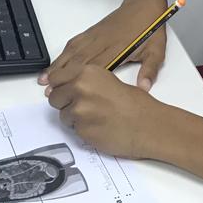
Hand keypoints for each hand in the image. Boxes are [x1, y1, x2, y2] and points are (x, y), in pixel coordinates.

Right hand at [38, 0, 168, 91]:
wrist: (144, 2)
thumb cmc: (150, 28)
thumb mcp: (157, 50)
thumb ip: (150, 69)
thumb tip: (143, 88)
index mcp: (118, 48)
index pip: (94, 67)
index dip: (78, 80)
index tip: (65, 91)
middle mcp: (102, 42)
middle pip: (77, 61)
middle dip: (61, 76)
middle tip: (47, 91)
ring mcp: (95, 36)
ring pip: (72, 51)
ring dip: (57, 65)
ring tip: (44, 79)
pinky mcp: (92, 31)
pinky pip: (74, 43)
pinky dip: (62, 53)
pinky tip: (55, 62)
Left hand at [45, 62, 163, 157]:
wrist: (148, 125)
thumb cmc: (135, 103)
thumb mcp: (107, 80)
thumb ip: (84, 82)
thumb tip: (66, 88)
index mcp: (86, 72)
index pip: (56, 78)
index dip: (60, 86)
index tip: (64, 91)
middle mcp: (79, 88)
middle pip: (54, 97)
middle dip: (65, 103)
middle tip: (83, 107)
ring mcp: (79, 110)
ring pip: (62, 115)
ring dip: (74, 118)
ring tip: (95, 118)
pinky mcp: (81, 130)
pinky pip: (73, 130)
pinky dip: (82, 130)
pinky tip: (99, 127)